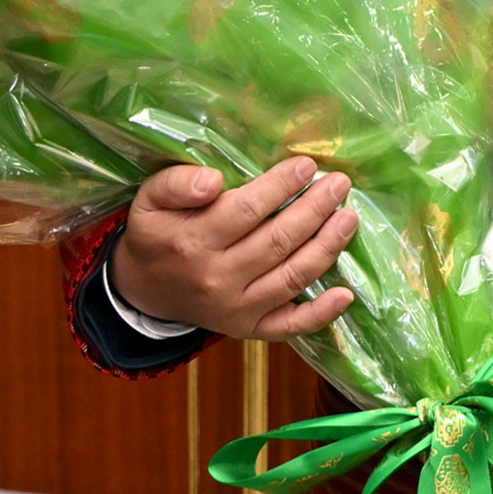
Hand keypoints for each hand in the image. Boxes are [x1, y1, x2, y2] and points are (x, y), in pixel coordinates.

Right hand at [110, 156, 358, 340]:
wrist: (143, 289)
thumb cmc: (156, 233)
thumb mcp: (149, 199)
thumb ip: (177, 184)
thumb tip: (213, 180)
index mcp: (193, 242)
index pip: (246, 211)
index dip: (281, 186)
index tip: (308, 165)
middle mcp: (218, 279)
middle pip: (277, 242)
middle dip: (315, 210)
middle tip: (340, 184)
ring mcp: (236, 308)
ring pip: (292, 278)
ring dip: (327, 247)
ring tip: (349, 218)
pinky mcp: (249, 328)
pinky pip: (289, 326)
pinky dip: (321, 314)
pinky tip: (346, 294)